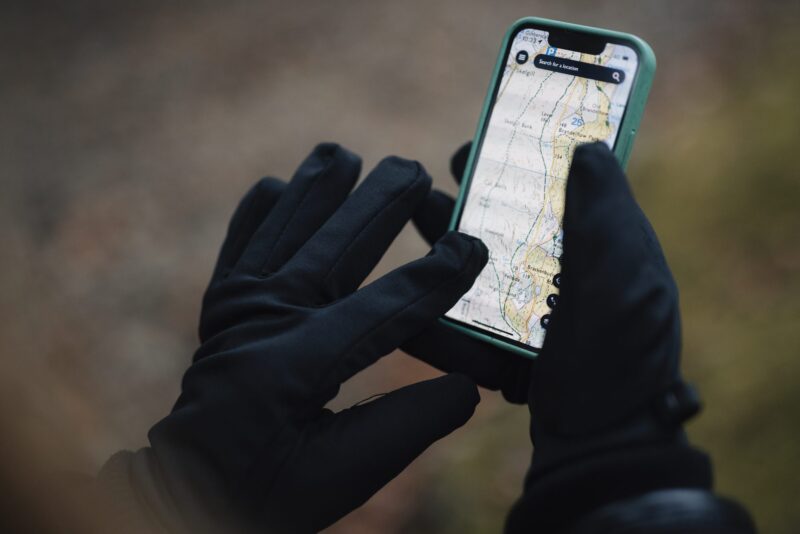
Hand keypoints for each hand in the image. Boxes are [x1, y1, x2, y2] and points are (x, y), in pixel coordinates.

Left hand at [122, 143, 488, 532]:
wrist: (195, 487)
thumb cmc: (273, 489)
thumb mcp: (346, 473)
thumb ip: (408, 425)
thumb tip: (467, 389)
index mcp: (297, 363)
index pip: (382, 307)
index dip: (433, 277)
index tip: (472, 247)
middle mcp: (263, 320)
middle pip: (332, 247)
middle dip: (377, 205)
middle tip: (412, 168)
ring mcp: (236, 307)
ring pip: (283, 231)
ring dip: (315, 190)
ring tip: (342, 153)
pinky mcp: (222, 305)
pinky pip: (238, 246)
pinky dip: (256, 214)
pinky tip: (273, 186)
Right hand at [407, 141, 695, 469]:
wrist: (601, 446)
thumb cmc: (618, 362)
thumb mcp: (622, 282)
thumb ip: (604, 214)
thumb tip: (587, 145)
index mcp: (606, 247)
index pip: (565, 184)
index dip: (527, 155)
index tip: (487, 137)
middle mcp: (573, 272)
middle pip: (514, 220)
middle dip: (473, 198)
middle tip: (430, 180)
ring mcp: (540, 311)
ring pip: (484, 264)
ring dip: (445, 244)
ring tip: (411, 220)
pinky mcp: (512, 344)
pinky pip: (469, 316)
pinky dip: (440, 310)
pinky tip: (408, 305)